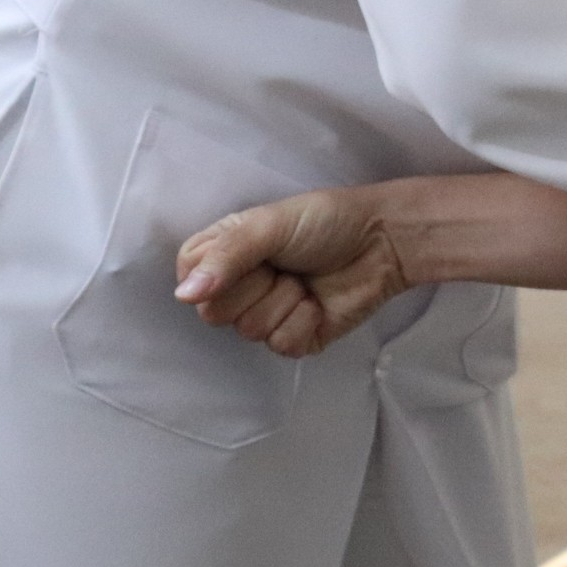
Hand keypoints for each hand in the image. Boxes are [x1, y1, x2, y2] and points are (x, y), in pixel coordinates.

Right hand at [173, 187, 412, 357]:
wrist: (382, 242)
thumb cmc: (325, 222)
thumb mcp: (270, 224)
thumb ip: (226, 256)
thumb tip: (184, 296)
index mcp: (225, 253)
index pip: (188, 277)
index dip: (213, 272)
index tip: (248, 254)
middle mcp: (239, 287)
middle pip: (214, 312)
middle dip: (255, 286)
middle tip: (282, 265)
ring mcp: (266, 315)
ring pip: (249, 330)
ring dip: (284, 300)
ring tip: (304, 279)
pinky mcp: (293, 339)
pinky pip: (281, 345)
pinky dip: (304, 321)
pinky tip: (318, 302)